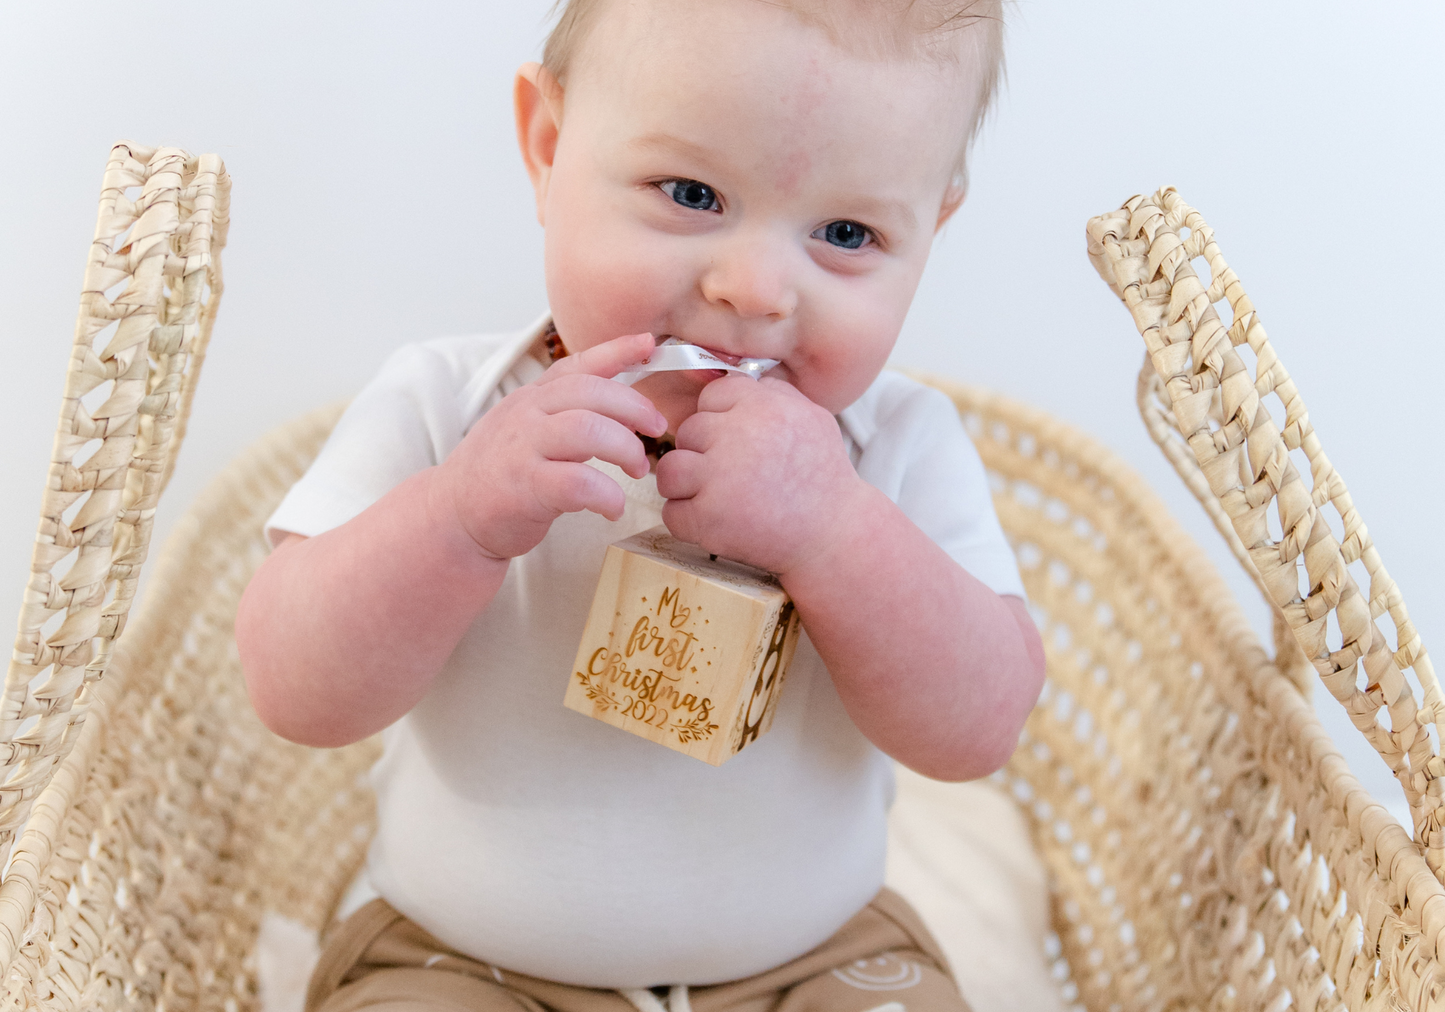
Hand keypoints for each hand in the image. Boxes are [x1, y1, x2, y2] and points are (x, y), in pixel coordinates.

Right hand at [435, 332, 667, 559]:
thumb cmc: (501, 475)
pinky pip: (578, 482)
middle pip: (591, 393)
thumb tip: (619, 401)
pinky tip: (613, 507)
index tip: (650, 344)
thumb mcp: (528, 430)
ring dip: (625, 448)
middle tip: (656, 430)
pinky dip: (607, 494)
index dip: (616, 351)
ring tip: (638, 470)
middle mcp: (526, 415)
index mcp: (531, 398)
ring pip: (588, 430)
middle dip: (634, 408)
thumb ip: (565, 412)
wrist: (453, 517)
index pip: (576, 365)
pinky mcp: (525, 488)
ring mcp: (522, 449)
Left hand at [656, 375, 868, 573]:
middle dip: (702, 452)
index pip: (711, 396)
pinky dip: (689, 522)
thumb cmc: (824, 479)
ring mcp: (718, 478)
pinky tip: (716, 522)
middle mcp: (736, 437)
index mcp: (760, 407)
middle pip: (687, 432)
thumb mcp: (812, 417)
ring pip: (670, 470)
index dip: (719, 419)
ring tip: (712, 497)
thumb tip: (741, 381)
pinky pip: (672, 513)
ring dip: (685, 486)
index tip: (732, 440)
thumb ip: (774, 393)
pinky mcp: (708, 518)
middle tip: (727, 474)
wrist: (835, 534)